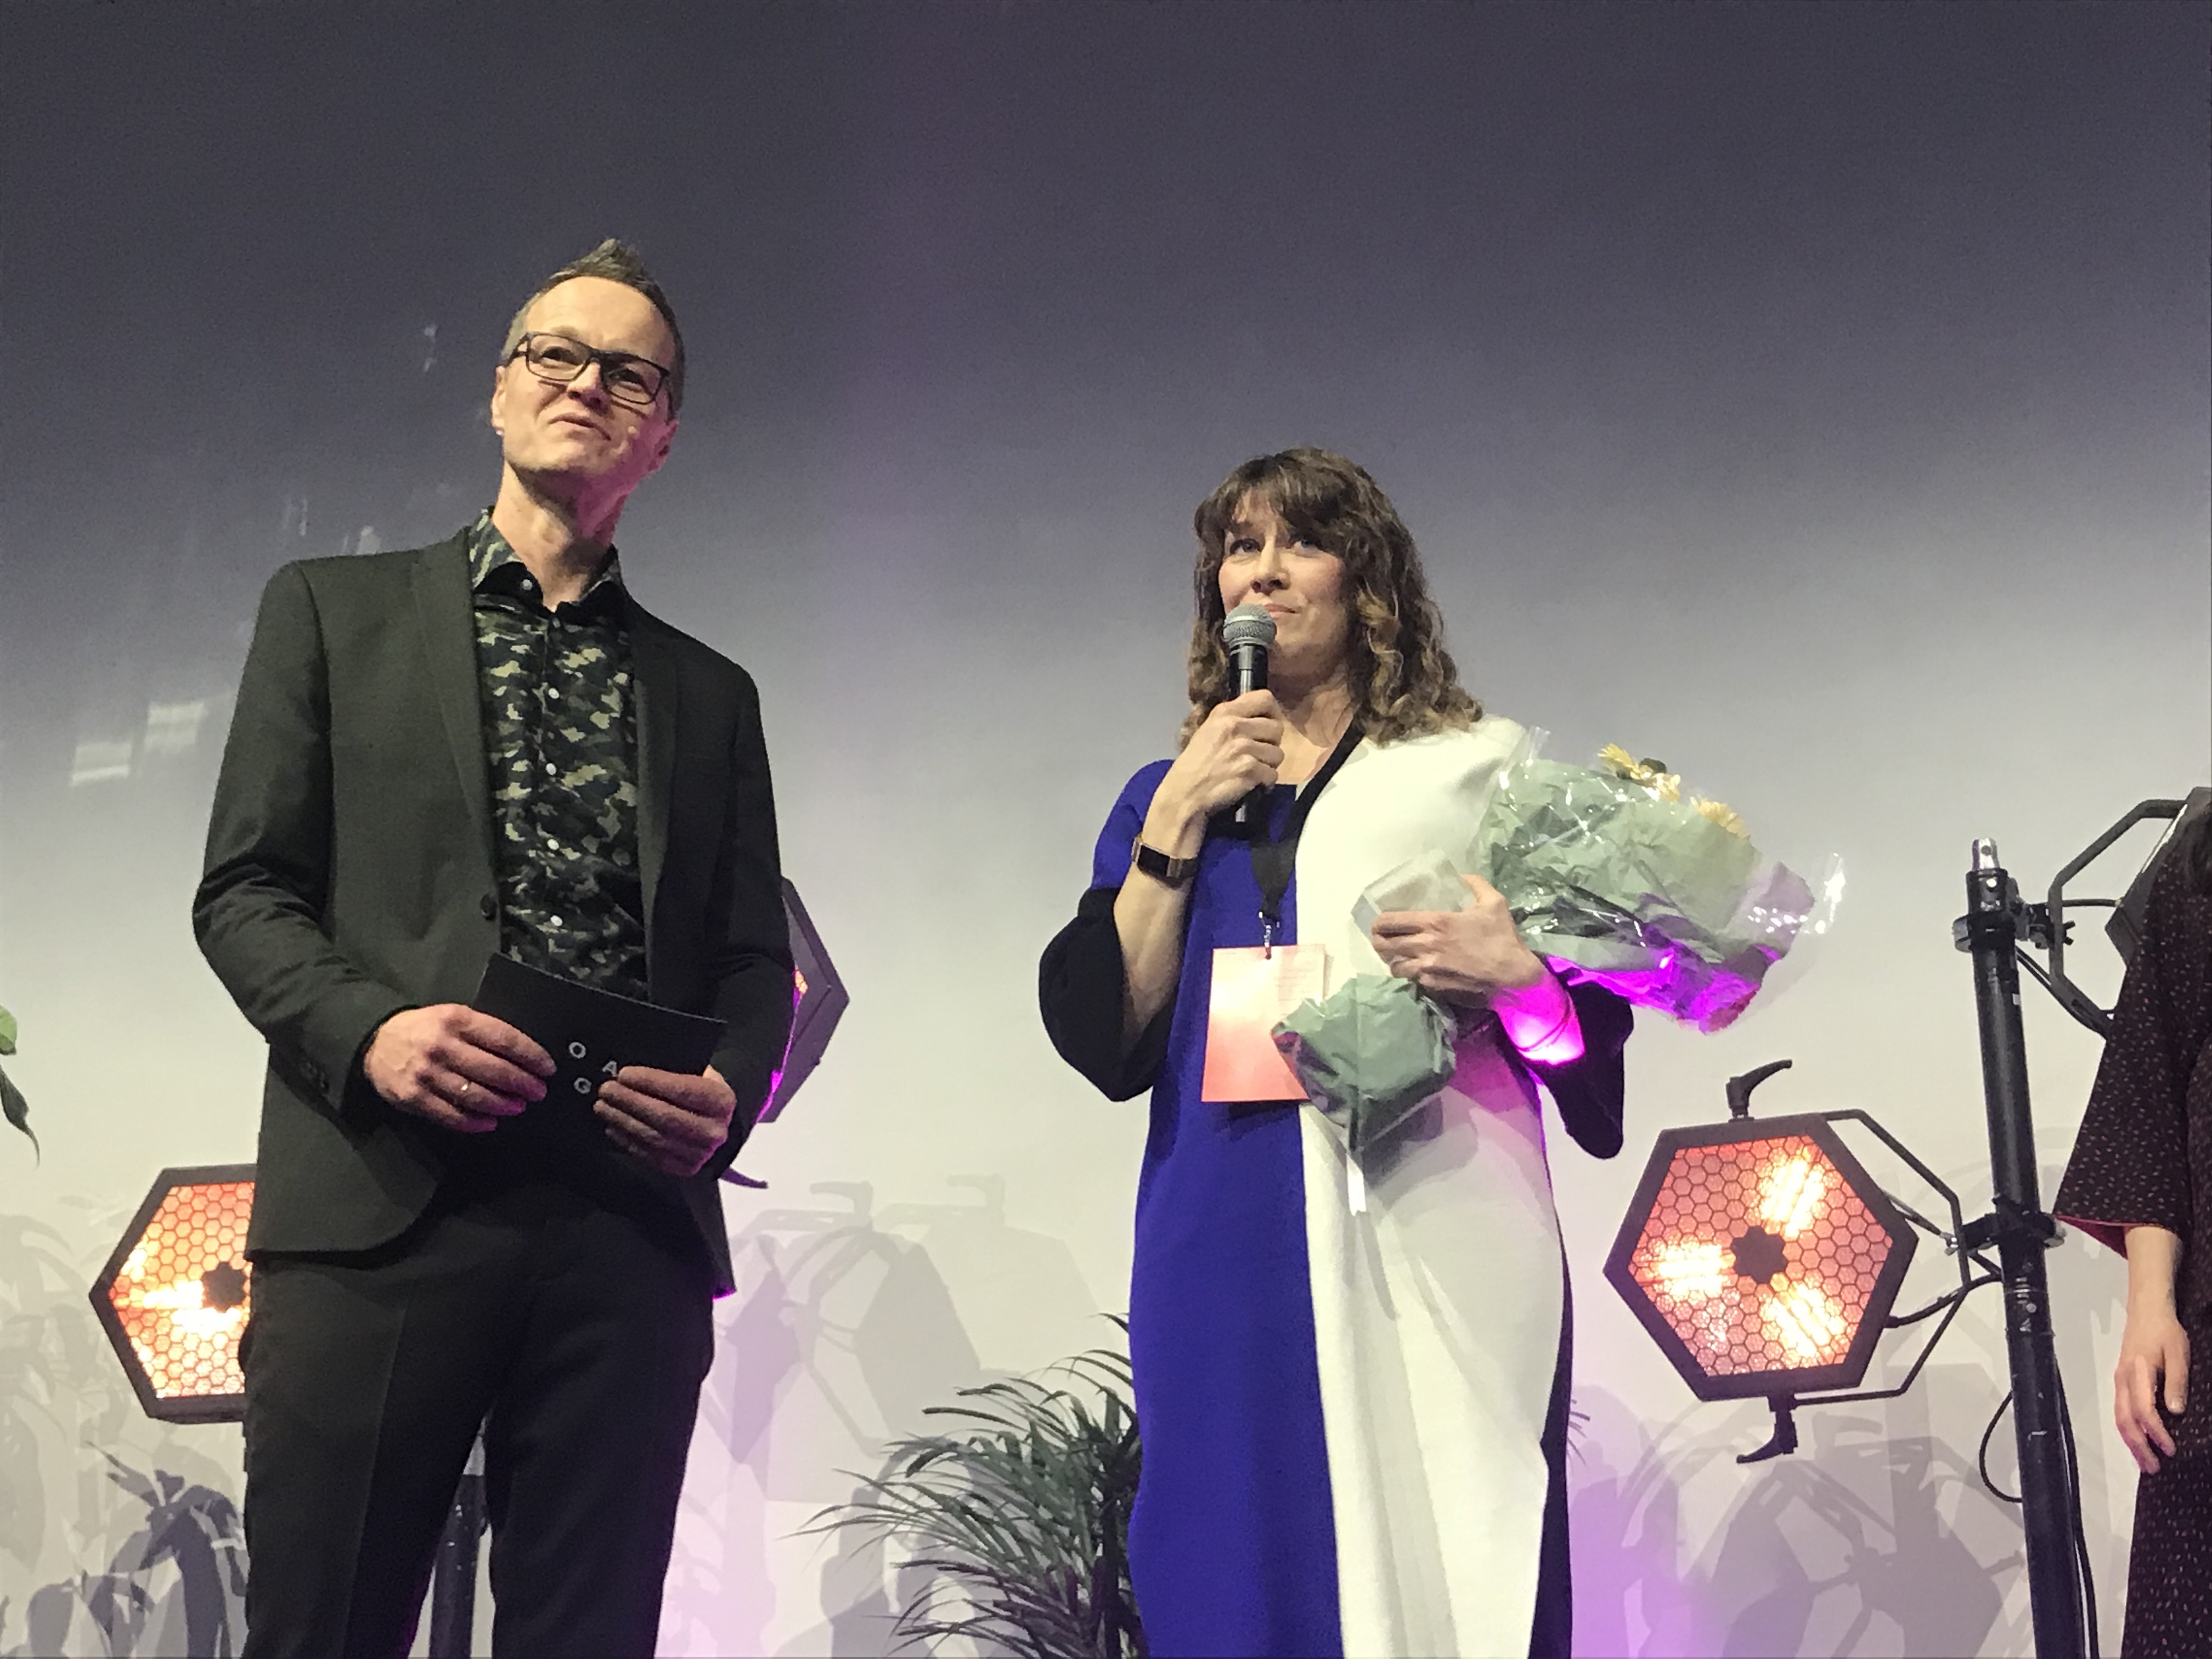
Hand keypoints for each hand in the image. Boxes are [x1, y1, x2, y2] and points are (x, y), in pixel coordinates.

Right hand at [363, 1005, 552, 1132]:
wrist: (376, 1039)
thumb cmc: (425, 1028)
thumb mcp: (453, 1015)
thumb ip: (484, 1032)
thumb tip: (523, 1056)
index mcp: (457, 1020)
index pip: (504, 1039)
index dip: (531, 1056)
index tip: (547, 1068)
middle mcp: (442, 1046)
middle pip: (493, 1069)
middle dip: (522, 1083)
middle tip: (538, 1091)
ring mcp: (426, 1074)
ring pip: (473, 1094)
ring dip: (502, 1104)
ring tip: (518, 1106)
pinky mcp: (413, 1098)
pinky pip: (449, 1114)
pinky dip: (473, 1121)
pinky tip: (490, 1122)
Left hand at [596, 1064, 737, 1177]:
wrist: (718, 1124)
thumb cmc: (703, 1094)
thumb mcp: (700, 1073)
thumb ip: (674, 1070)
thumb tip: (635, 1072)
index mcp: (721, 1101)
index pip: (682, 1090)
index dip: (650, 1082)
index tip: (624, 1074)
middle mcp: (714, 1130)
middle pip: (664, 1116)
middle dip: (630, 1101)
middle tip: (607, 1090)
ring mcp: (699, 1153)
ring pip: (654, 1137)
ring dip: (623, 1121)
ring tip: (604, 1106)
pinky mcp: (684, 1168)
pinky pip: (650, 1155)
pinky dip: (628, 1140)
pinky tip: (613, 1127)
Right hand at [1146, 691, 1284, 849]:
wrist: (1184, 794)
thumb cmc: (1194, 765)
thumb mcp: (1208, 730)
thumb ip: (1234, 720)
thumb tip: (1261, 719)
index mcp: (1225, 712)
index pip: (1265, 698)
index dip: (1273, 713)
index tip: (1268, 725)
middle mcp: (1235, 726)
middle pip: (1277, 728)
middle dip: (1271, 743)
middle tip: (1258, 754)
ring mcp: (1243, 748)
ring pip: (1278, 754)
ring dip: (1268, 765)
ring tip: (1251, 770)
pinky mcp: (1249, 770)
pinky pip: (1273, 774)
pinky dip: (1265, 782)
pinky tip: (1251, 784)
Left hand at [1369, 873, 1545, 1005]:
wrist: (1513, 973)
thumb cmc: (1502, 937)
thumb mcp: (1493, 901)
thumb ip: (1475, 883)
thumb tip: (1461, 876)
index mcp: (1435, 922)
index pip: (1391, 921)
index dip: (1378, 922)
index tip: (1378, 923)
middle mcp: (1425, 946)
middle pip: (1384, 946)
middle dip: (1378, 942)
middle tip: (1381, 939)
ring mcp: (1428, 969)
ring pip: (1394, 967)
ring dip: (1392, 961)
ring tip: (1397, 956)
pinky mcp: (1434, 986)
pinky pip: (1413, 980)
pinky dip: (1411, 974)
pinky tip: (1418, 969)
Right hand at [2116, 1299, 2189, 1472]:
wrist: (2147, 1310)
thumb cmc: (2164, 1330)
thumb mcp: (2178, 1353)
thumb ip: (2175, 1382)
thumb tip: (2174, 1411)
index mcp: (2137, 1373)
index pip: (2144, 1410)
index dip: (2156, 1432)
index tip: (2170, 1449)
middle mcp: (2123, 1380)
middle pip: (2125, 1419)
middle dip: (2138, 1446)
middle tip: (2153, 1468)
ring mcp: (2119, 1381)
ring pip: (2120, 1417)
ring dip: (2131, 1441)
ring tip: (2144, 1461)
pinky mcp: (2121, 1380)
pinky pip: (2121, 1410)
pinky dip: (2128, 1429)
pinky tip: (2137, 1439)